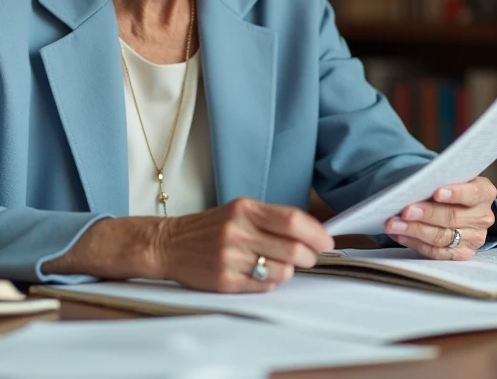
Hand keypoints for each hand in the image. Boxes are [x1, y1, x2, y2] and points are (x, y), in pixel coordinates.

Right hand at [155, 198, 334, 292]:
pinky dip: (269, 282)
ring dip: (288, 271)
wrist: (169, 244)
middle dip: (309, 256)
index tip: (327, 241)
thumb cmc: (210, 228)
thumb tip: (314, 234)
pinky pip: (264, 286)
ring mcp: (230, 258)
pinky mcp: (225, 281)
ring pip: (282, 271)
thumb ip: (272, 219)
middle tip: (308, 257)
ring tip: (275, 264)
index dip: (316, 233)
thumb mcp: (239, 211)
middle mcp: (237, 232)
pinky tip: (258, 273)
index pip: (292, 221)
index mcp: (244, 209)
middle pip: (293, 249)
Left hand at [384, 176, 496, 260]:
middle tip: (405, 211)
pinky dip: (416, 243)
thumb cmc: (446, 186)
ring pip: (442, 236)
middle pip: (452, 217)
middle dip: (426, 214)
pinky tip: (401, 235)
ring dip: (415, 230)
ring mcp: (474, 238)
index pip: (472, 193)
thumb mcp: (447, 178)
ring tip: (394, 224)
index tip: (436, 193)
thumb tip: (412, 188)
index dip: (455, 193)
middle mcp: (483, 217)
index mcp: (484, 192)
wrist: (452, 205)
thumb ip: (436, 181)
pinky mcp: (462, 254)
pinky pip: (437, 253)